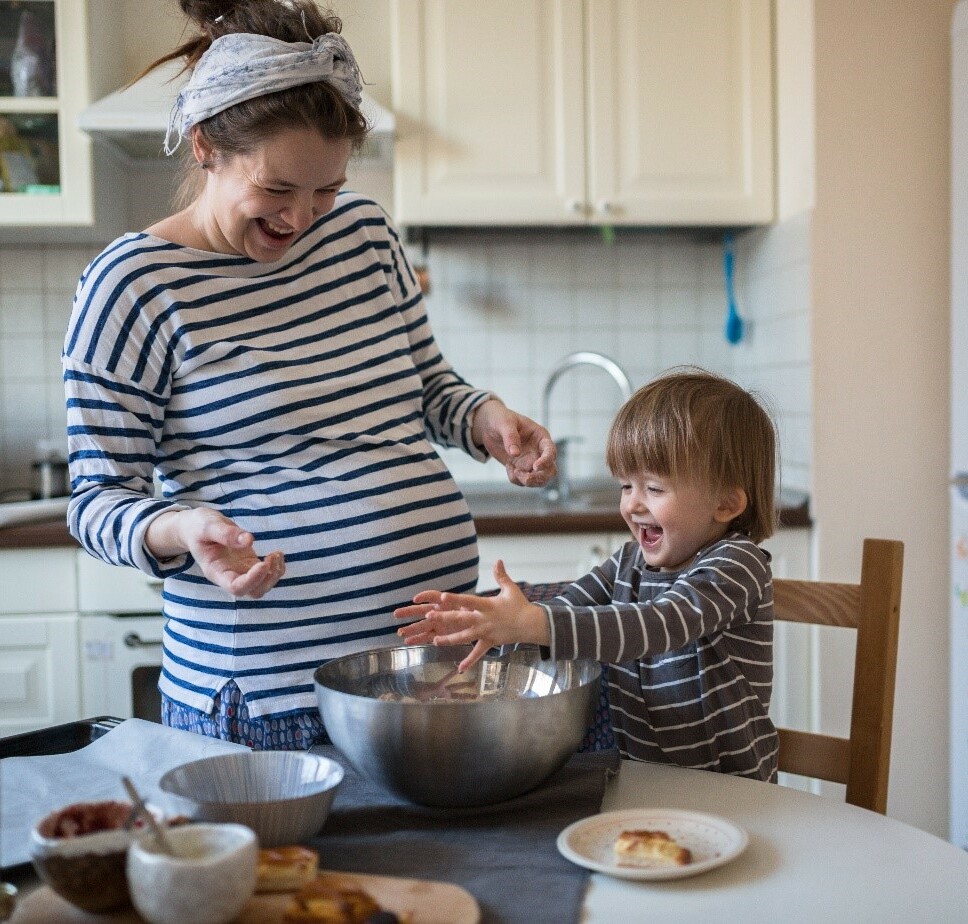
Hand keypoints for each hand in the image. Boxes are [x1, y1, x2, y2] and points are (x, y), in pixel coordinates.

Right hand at [145, 508, 284, 598]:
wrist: (196, 528)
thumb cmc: (198, 527)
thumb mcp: (208, 525)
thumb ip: (226, 533)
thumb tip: (249, 540)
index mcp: (215, 571)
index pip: (236, 587)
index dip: (253, 579)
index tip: (263, 563)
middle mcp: (229, 576)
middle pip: (253, 592)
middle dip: (268, 579)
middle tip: (271, 557)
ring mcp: (241, 571)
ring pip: (263, 586)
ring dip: (275, 573)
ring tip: (277, 554)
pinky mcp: (249, 564)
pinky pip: (267, 574)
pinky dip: (277, 567)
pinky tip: (277, 553)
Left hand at [394, 560, 548, 670]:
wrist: (531, 624)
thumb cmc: (519, 605)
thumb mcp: (510, 589)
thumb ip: (501, 576)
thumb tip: (498, 560)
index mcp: (487, 605)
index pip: (468, 601)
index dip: (455, 599)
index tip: (441, 597)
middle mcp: (484, 620)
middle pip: (461, 619)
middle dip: (445, 619)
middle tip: (428, 617)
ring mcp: (486, 633)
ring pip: (465, 637)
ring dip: (450, 640)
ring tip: (435, 641)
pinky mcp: (489, 642)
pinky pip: (478, 653)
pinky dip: (469, 661)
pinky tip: (459, 669)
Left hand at [471, 399, 556, 486]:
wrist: (489, 426)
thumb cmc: (500, 419)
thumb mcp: (504, 423)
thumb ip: (510, 436)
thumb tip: (515, 454)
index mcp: (540, 437)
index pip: (550, 451)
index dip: (546, 460)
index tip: (536, 467)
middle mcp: (539, 451)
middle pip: (550, 470)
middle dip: (540, 478)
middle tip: (526, 479)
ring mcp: (530, 461)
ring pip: (539, 479)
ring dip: (529, 481)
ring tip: (514, 472)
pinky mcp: (520, 468)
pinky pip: (522, 480)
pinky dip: (516, 479)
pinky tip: (508, 467)